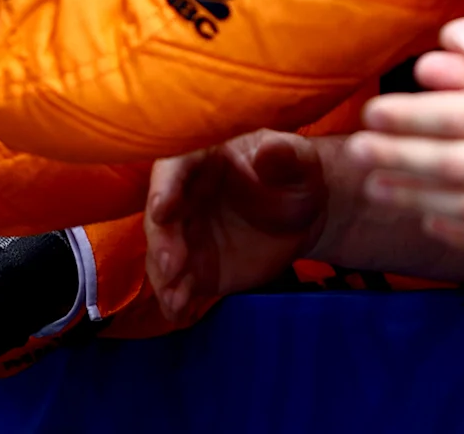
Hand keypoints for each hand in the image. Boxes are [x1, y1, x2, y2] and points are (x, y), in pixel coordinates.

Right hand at [144, 131, 327, 328]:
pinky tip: (179, 314)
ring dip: (163, 276)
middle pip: (160, 217)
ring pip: (162, 253)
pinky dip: (174, 299)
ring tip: (175, 297)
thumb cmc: (295, 176)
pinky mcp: (196, 267)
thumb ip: (284, 156)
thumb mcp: (298, 162)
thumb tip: (270, 150)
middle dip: (162, 241)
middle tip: (171, 264)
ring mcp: (186, 235)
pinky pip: (177, 283)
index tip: (161, 209)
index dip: (164, 187)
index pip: (174, 167)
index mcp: (201, 158)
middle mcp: (183, 196)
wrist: (303, 216)